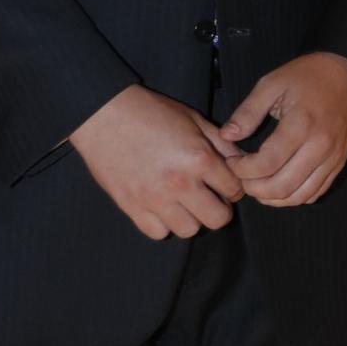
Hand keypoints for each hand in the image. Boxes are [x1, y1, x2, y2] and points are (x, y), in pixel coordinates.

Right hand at [69, 84, 242, 239]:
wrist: (105, 116)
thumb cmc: (152, 113)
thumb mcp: (194, 119)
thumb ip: (221, 142)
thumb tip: (241, 160)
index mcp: (199, 158)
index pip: (233, 189)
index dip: (236, 188)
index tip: (229, 186)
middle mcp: (179, 183)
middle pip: (217, 219)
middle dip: (221, 209)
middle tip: (213, 199)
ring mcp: (154, 199)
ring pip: (189, 230)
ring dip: (193, 218)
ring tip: (187, 204)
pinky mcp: (132, 208)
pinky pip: (158, 233)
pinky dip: (164, 225)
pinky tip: (164, 208)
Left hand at [223, 52, 346, 206]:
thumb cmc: (310, 76)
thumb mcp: (273, 83)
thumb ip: (248, 111)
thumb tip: (227, 136)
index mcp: (301, 125)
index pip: (266, 164)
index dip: (241, 170)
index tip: (232, 161)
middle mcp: (319, 146)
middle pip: (281, 187)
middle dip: (253, 189)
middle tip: (242, 177)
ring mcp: (332, 158)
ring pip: (299, 196)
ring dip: (273, 198)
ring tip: (258, 185)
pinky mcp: (339, 163)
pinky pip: (316, 192)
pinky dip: (295, 197)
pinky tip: (282, 186)